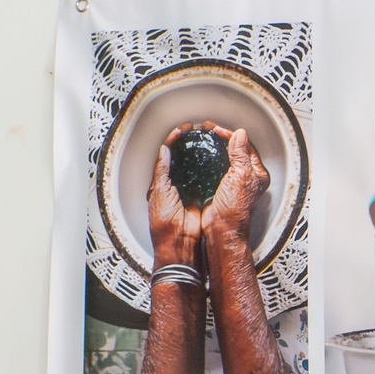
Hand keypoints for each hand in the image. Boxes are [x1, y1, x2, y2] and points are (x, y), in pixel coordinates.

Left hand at [148, 127, 202, 267]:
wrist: (181, 242)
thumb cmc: (165, 222)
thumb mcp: (159, 191)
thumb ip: (162, 171)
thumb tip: (164, 151)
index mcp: (162, 182)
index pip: (167, 155)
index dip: (174, 140)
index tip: (182, 130)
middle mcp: (176, 185)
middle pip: (183, 158)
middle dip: (188, 143)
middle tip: (196, 131)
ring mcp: (190, 190)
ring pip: (195, 167)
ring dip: (200, 154)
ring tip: (206, 140)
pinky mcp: (203, 196)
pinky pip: (207, 179)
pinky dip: (210, 169)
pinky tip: (215, 160)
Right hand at [200, 125, 269, 245]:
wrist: (222, 229)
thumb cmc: (235, 210)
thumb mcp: (240, 176)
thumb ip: (241, 154)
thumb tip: (241, 135)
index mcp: (256, 173)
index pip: (245, 146)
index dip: (231, 135)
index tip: (216, 130)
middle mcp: (247, 177)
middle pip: (235, 150)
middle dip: (221, 138)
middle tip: (208, 130)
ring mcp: (233, 182)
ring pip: (224, 157)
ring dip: (214, 147)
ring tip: (203, 138)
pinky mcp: (220, 187)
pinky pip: (214, 167)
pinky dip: (207, 159)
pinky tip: (199, 155)